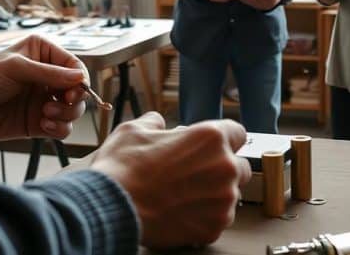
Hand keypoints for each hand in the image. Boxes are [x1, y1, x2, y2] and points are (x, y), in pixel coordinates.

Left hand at [0, 34, 88, 139]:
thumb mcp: (16, 68)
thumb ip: (50, 73)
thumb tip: (81, 78)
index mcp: (43, 54)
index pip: (75, 66)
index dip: (80, 80)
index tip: (73, 93)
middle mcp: (48, 76)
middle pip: (79, 90)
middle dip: (74, 100)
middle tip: (62, 104)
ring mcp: (44, 100)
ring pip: (74, 111)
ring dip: (66, 115)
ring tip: (45, 115)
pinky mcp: (39, 122)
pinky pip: (62, 128)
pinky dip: (59, 129)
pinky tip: (43, 126)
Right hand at [90, 113, 250, 248]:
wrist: (110, 206)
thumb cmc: (123, 167)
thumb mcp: (135, 129)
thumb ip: (156, 122)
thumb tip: (159, 124)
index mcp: (211, 138)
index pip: (238, 133)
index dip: (223, 139)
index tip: (211, 148)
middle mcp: (225, 167)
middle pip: (240, 166)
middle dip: (222, 169)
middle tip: (194, 174)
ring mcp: (222, 200)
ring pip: (229, 195)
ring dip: (213, 195)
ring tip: (182, 196)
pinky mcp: (213, 227)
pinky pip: (218, 219)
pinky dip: (204, 217)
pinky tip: (181, 212)